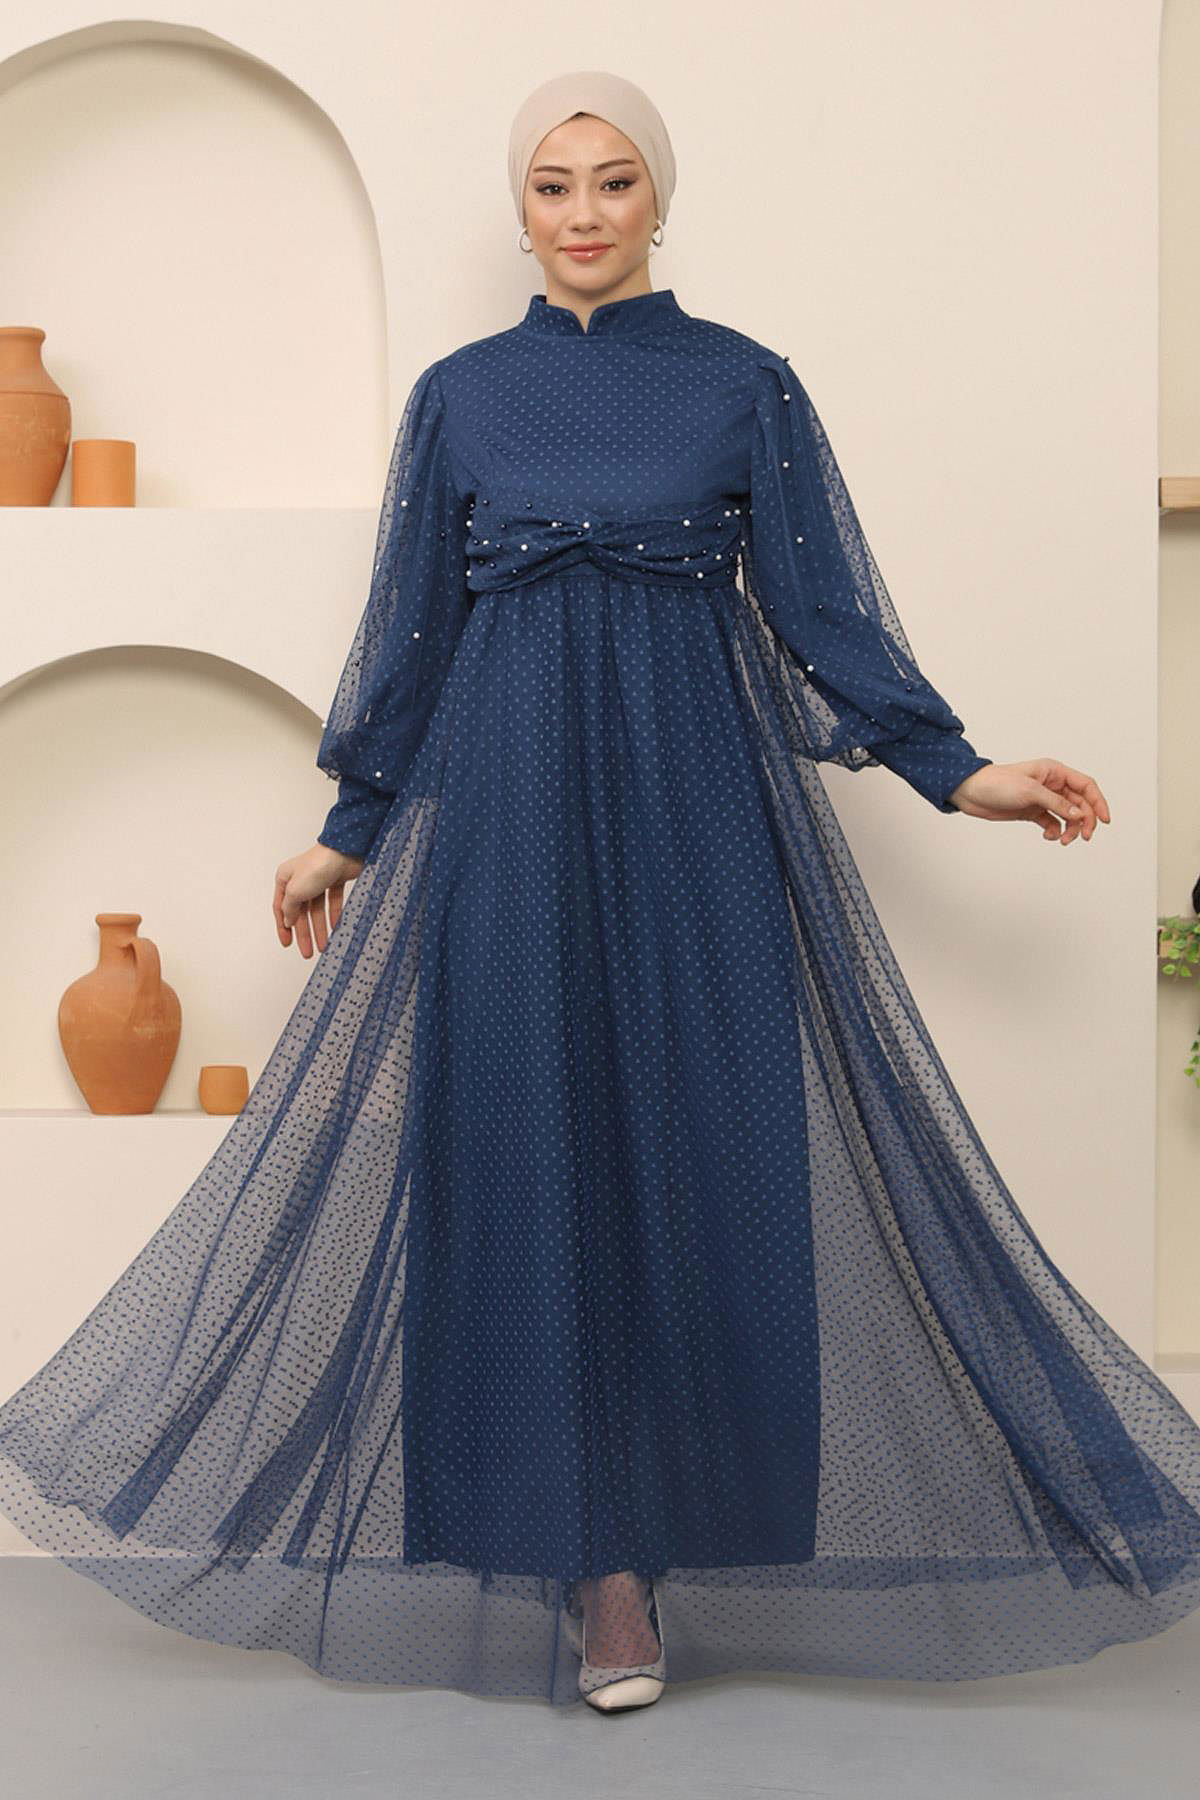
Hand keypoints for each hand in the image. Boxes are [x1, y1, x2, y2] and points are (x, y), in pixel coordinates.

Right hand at [273, 843, 363, 955]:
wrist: (345, 851)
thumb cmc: (317, 866)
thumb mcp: (295, 891)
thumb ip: (289, 908)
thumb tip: (287, 920)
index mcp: (285, 880)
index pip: (281, 908)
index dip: (283, 928)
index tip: (287, 944)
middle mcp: (300, 880)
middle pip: (300, 912)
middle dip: (304, 933)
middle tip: (308, 952)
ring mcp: (317, 880)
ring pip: (317, 910)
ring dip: (320, 928)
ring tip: (324, 946)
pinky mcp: (334, 880)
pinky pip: (332, 902)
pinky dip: (333, 915)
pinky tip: (335, 928)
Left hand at [948, 760, 1109, 843]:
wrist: (971, 792)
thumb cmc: (997, 783)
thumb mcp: (1030, 791)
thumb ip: (1056, 803)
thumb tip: (1079, 814)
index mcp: (1054, 772)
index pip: (1086, 785)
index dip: (1098, 802)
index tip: (1105, 820)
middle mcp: (1051, 784)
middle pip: (1080, 803)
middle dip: (1085, 820)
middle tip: (1084, 837)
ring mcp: (1042, 799)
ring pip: (1067, 815)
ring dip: (1070, 829)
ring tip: (1062, 840)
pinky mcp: (1032, 811)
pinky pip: (1052, 823)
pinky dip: (1054, 831)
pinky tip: (1048, 836)